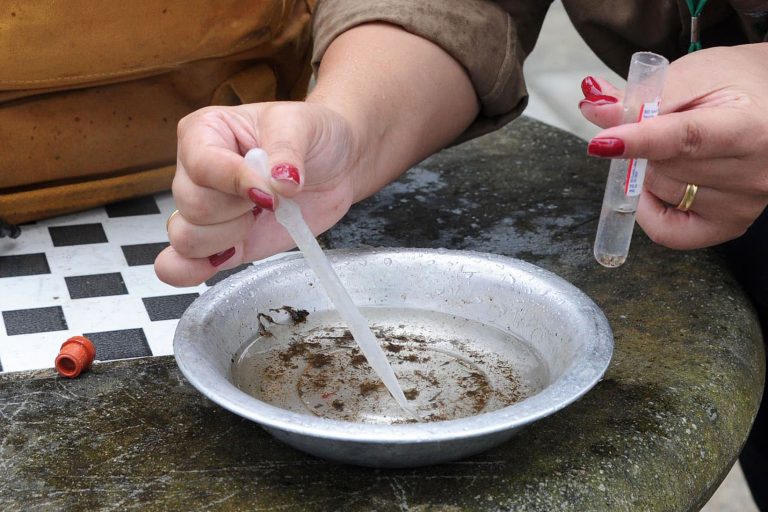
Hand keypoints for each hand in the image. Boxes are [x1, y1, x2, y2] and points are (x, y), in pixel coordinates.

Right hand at [154, 101, 358, 285]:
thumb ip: (286, 150)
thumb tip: (279, 182)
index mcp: (204, 132)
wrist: (337, 166)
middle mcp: (195, 172)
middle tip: (271, 197)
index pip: (201, 165)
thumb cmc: (312, 135)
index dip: (235, 182)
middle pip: (193, 205)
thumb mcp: (302, 125)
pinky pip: (180, 265)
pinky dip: (190, 270)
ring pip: (187, 238)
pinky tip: (220, 258)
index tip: (270, 189)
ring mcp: (206, 211)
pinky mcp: (222, 243)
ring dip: (230, 235)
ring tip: (260, 216)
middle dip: (238, 208)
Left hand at [579, 43, 767, 249]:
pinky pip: (666, 232)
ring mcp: (742, 205)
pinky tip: (659, 185)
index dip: (638, 140)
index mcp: (751, 127)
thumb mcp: (695, 74)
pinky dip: (649, 208)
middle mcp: (753, 173)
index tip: (601, 143)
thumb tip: (594, 107)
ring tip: (673, 148)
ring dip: (648, 170)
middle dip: (640, 145)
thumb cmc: (736, 84)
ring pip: (659, 193)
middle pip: (663, 167)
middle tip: (653, 125)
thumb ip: (643, 94)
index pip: (686, 138)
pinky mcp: (729, 226)